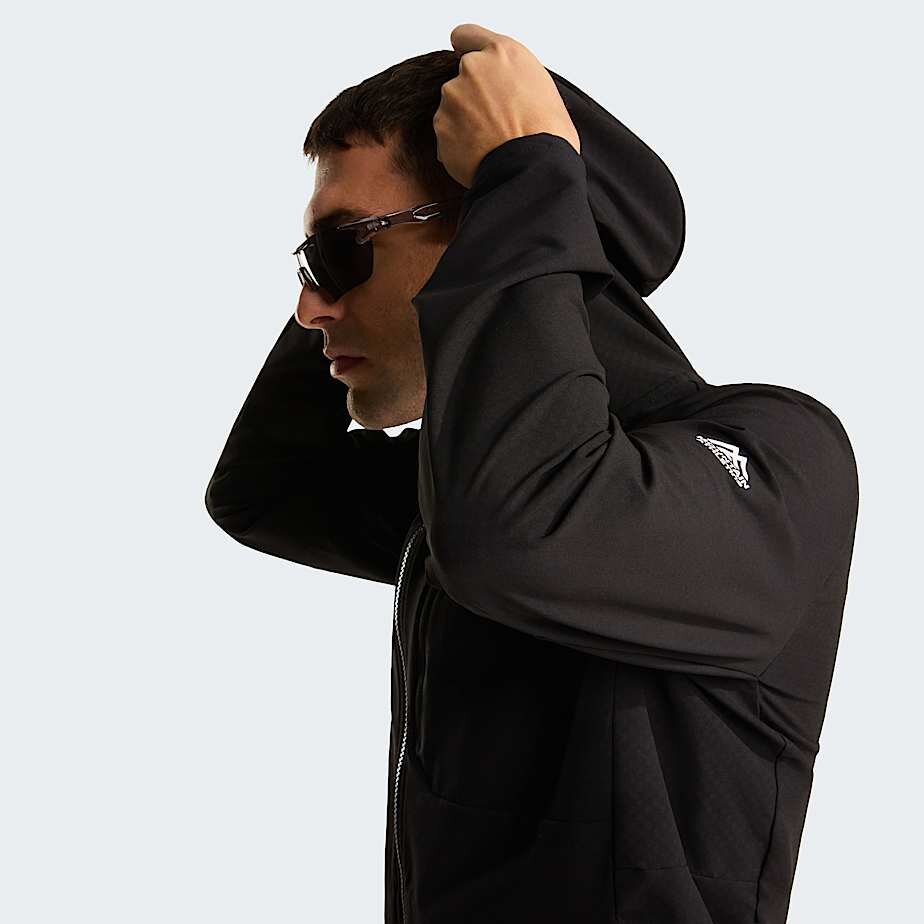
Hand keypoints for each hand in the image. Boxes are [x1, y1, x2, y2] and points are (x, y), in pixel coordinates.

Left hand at [434, 24, 580, 188]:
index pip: (466, 36)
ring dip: (465, 123)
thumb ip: (514, 78)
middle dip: (473, 98)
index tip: (472, 69)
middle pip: (462, 79)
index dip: (468, 52)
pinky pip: (447, 136)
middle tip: (495, 122)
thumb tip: (507, 91)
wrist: (531, 169)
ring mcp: (452, 97)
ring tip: (490, 143)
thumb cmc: (547, 134)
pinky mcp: (441, 127)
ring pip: (453, 108)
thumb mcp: (542, 88)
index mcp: (502, 53)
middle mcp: (472, 68)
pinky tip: (480, 156)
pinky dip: (458, 146)